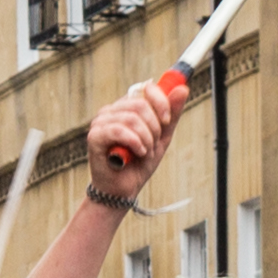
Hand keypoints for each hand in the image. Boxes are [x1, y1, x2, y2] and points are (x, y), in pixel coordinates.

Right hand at [80, 75, 184, 204]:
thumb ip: (171, 114)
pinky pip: (119, 130)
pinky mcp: (95, 135)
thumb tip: (183, 89)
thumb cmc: (139, 162)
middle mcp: (112, 110)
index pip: (146, 88)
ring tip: (144, 152)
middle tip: (153, 145)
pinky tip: (137, 153)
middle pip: (141, 104)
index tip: (167, 121)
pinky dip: (135, 143)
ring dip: (146, 140)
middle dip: (154, 128)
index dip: (161, 103)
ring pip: (132, 118)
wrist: (124, 188)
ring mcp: (101, 121)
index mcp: (127, 107)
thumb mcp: (162, 137)